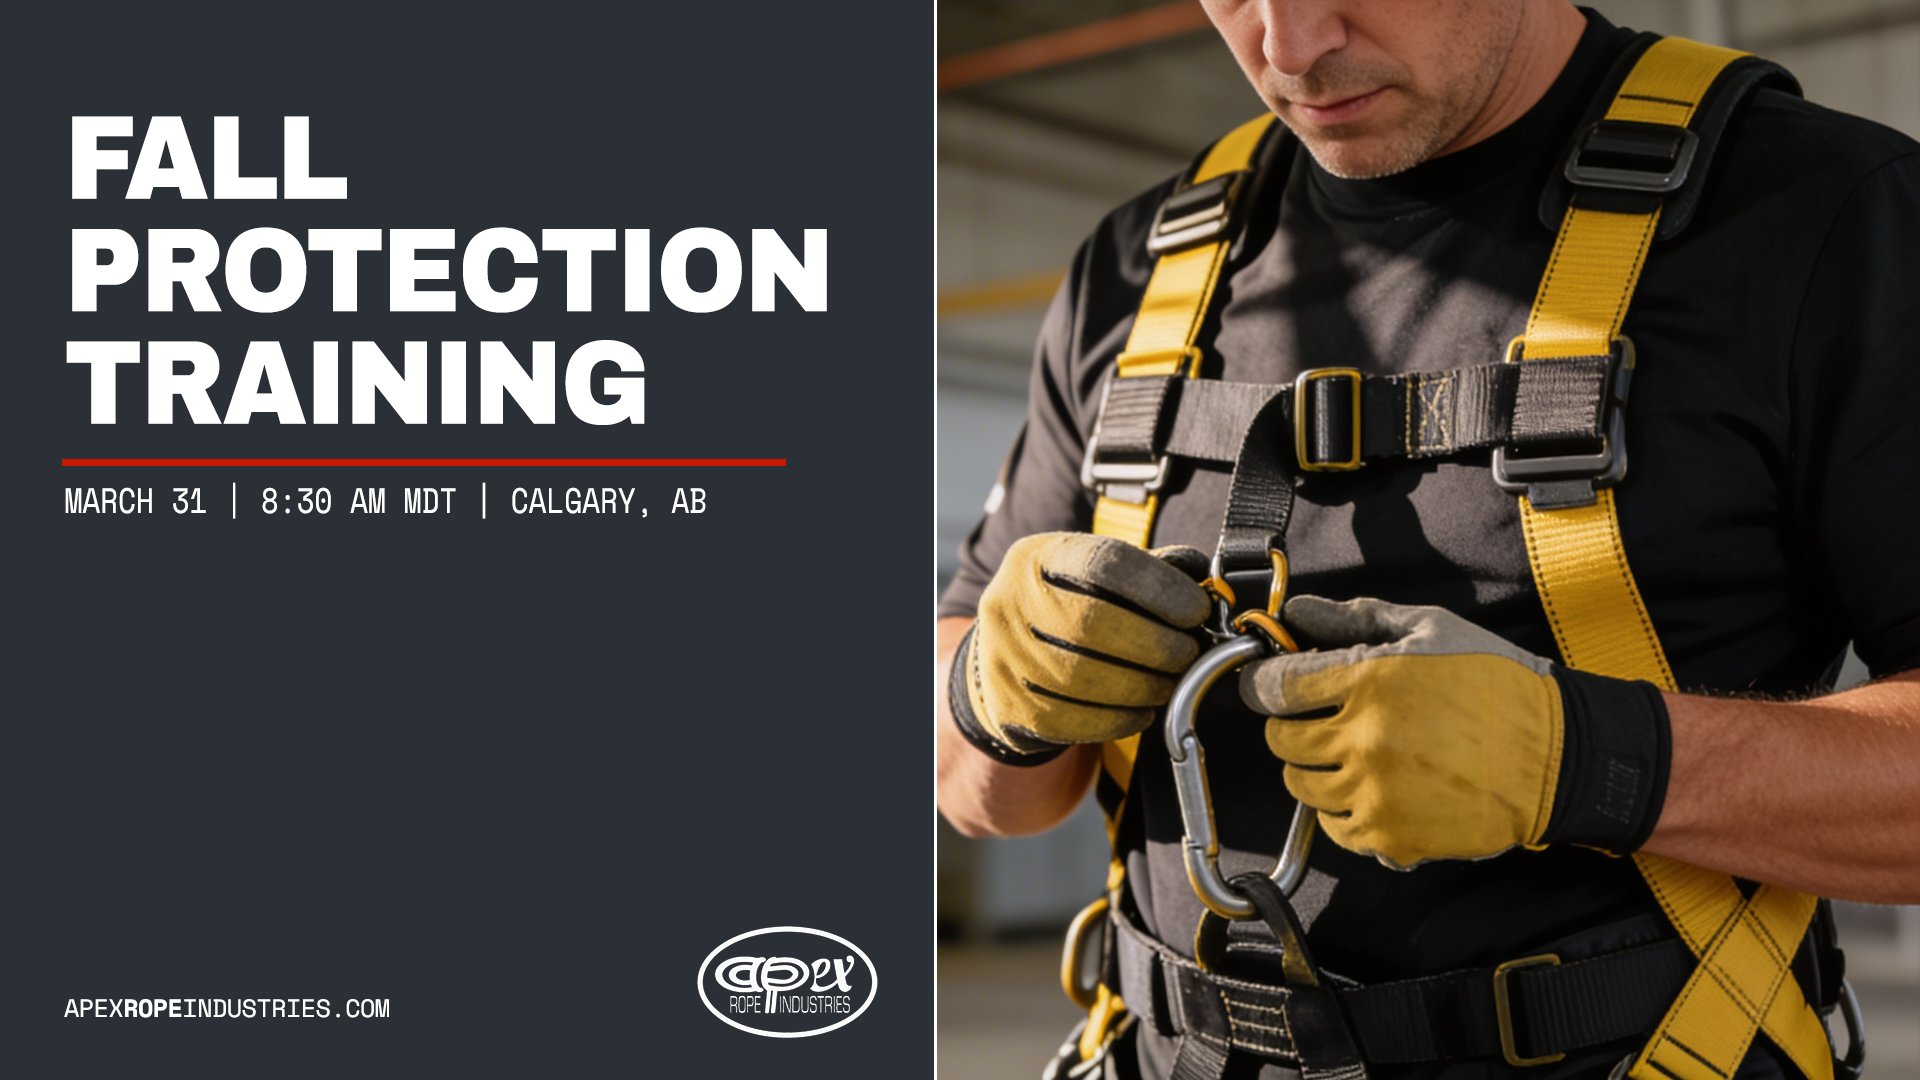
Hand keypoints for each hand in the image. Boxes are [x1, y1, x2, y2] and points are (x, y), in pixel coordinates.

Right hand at [950, 532, 1210, 762]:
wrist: (1008, 660)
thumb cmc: (1070, 611)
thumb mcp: (1097, 577)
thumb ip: (1150, 571)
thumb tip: (1206, 581)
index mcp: (1037, 558)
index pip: (1104, 564)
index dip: (1160, 590)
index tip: (1197, 612)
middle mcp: (1010, 601)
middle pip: (1093, 623)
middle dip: (1156, 644)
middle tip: (1188, 655)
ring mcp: (1005, 656)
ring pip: (1086, 677)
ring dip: (1145, 685)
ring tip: (1171, 683)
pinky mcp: (1011, 706)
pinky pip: (1077, 719)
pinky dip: (1122, 718)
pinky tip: (1144, 710)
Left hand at [1239, 596, 1670, 868]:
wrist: (1557, 757)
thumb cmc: (1496, 682)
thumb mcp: (1430, 629)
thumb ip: (1354, 618)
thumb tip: (1294, 612)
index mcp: (1369, 680)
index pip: (1274, 687)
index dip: (1265, 684)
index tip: (1273, 686)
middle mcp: (1364, 740)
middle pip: (1280, 739)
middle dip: (1292, 725)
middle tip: (1323, 718)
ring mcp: (1375, 794)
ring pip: (1300, 786)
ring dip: (1316, 768)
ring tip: (1356, 753)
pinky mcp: (1391, 838)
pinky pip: (1333, 828)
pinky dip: (1343, 810)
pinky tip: (1376, 788)